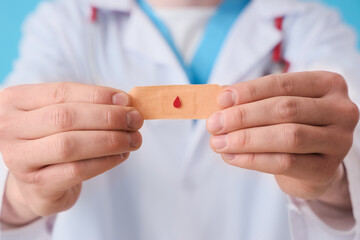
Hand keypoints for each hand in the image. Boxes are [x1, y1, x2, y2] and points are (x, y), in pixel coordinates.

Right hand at [0, 82, 142, 226]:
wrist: (37, 182)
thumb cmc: (53, 140)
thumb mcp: (62, 116)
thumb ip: (88, 106)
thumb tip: (126, 102)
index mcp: (16, 101)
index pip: (61, 92)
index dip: (97, 95)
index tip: (126, 100)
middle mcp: (10, 128)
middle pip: (65, 118)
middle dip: (108, 117)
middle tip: (135, 120)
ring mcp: (19, 159)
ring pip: (70, 145)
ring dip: (110, 140)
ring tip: (133, 139)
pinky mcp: (37, 184)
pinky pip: (76, 171)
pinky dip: (105, 161)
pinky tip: (121, 155)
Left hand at [207, 71, 358, 202]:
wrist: (310, 163)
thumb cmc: (289, 126)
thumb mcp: (275, 107)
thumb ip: (252, 100)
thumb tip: (220, 98)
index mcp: (327, 84)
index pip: (282, 83)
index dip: (249, 91)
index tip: (221, 100)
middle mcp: (340, 110)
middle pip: (285, 109)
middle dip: (243, 116)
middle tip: (213, 124)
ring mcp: (339, 140)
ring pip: (287, 137)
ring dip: (246, 139)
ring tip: (218, 142)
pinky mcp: (327, 169)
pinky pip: (285, 163)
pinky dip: (253, 159)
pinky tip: (231, 157)